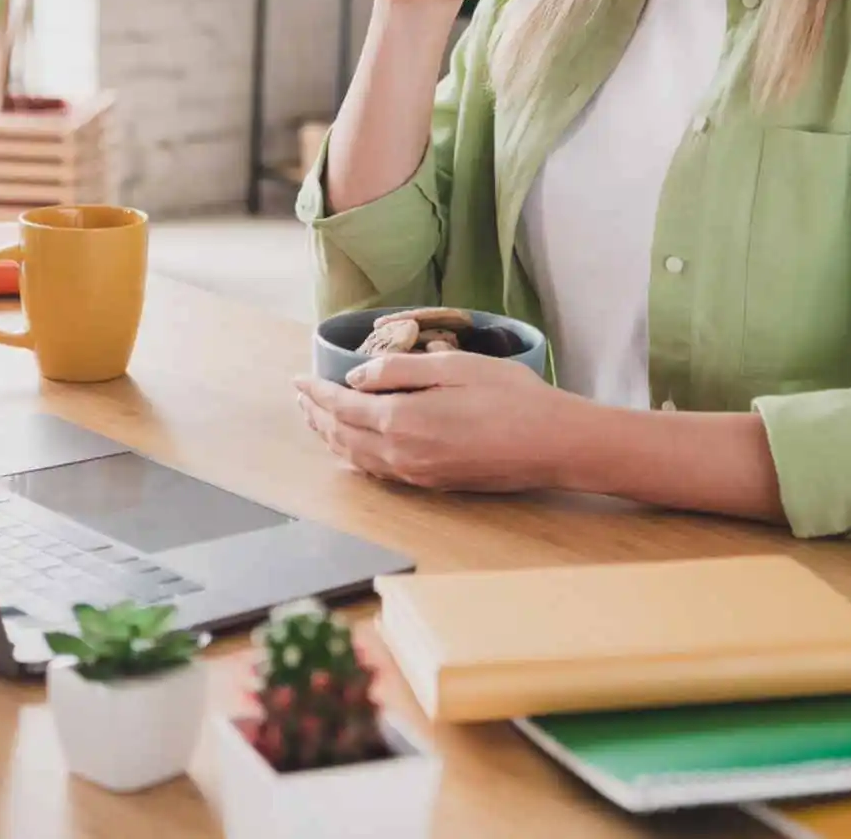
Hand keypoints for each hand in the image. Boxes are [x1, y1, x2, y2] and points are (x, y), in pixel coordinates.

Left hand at [292, 348, 576, 492]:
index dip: (316, 392)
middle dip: (316, 416)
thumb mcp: (454, 367)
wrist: (552, 444)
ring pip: (357, 458)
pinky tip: (357, 446)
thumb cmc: (511, 398)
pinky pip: (379, 471)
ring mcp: (416, 474)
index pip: (341, 407)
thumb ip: (400, 370)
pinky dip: (357, 455)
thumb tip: (357, 378)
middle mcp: (401, 454)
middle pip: (342, 436)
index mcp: (402, 421)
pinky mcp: (433, 483)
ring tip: (319, 420)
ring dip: (332, 437)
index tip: (298, 379)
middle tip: (301, 397)